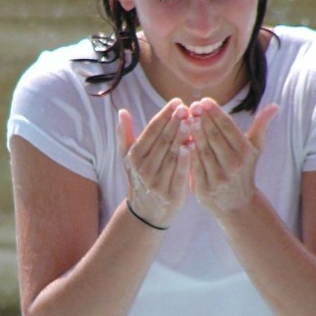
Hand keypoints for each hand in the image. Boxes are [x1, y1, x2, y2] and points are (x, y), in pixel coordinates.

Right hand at [117, 98, 192, 227]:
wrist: (146, 214)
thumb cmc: (140, 179)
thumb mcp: (128, 159)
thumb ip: (125, 135)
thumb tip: (122, 111)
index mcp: (134, 157)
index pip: (151, 131)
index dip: (164, 115)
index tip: (177, 101)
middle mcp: (144, 169)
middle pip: (162, 141)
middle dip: (175, 122)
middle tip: (187, 107)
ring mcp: (157, 182)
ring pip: (172, 155)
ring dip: (182, 136)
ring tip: (193, 120)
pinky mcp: (171, 194)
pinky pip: (180, 173)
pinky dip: (186, 159)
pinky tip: (193, 145)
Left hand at [189, 98, 278, 215]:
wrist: (237, 204)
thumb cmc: (244, 169)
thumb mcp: (255, 148)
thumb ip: (261, 126)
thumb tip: (275, 106)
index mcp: (245, 153)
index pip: (228, 128)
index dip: (215, 113)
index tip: (204, 100)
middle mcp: (233, 165)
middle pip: (214, 137)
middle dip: (202, 119)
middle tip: (192, 105)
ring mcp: (218, 178)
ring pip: (203, 151)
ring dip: (193, 133)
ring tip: (186, 118)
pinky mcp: (204, 189)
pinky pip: (194, 167)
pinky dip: (187, 153)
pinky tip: (181, 140)